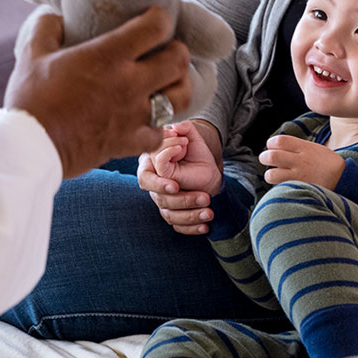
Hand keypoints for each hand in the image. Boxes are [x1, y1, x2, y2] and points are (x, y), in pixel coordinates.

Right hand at [5, 8, 191, 179]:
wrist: (30, 148)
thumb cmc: (30, 100)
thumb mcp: (32, 55)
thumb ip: (46, 28)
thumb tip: (54, 15)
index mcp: (109, 55)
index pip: (157, 26)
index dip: (160, 19)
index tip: (152, 20)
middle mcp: (129, 83)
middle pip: (179, 60)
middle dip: (177, 51)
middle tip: (165, 51)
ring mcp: (134, 115)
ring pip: (181, 97)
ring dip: (178, 87)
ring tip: (167, 84)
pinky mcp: (129, 142)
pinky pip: (160, 134)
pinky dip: (158, 127)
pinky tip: (147, 121)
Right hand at [140, 119, 223, 235]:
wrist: (204, 166)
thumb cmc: (193, 151)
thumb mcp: (191, 136)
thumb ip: (183, 129)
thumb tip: (175, 129)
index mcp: (151, 166)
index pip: (146, 179)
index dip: (159, 184)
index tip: (176, 185)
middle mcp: (154, 185)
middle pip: (160, 199)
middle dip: (183, 200)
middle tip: (205, 198)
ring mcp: (162, 201)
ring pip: (170, 215)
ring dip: (191, 216)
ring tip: (210, 212)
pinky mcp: (174, 214)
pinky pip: (178, 226)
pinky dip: (191, 228)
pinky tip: (205, 226)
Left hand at [260, 135, 345, 189]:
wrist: (344, 178)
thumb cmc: (327, 163)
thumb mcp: (315, 148)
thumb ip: (297, 147)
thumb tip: (276, 146)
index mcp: (304, 148)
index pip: (279, 140)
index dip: (271, 143)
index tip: (272, 147)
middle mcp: (300, 161)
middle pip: (271, 156)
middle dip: (264, 157)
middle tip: (266, 160)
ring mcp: (299, 176)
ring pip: (271, 174)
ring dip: (269, 174)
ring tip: (273, 174)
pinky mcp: (300, 188)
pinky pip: (281, 187)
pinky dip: (278, 186)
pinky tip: (283, 184)